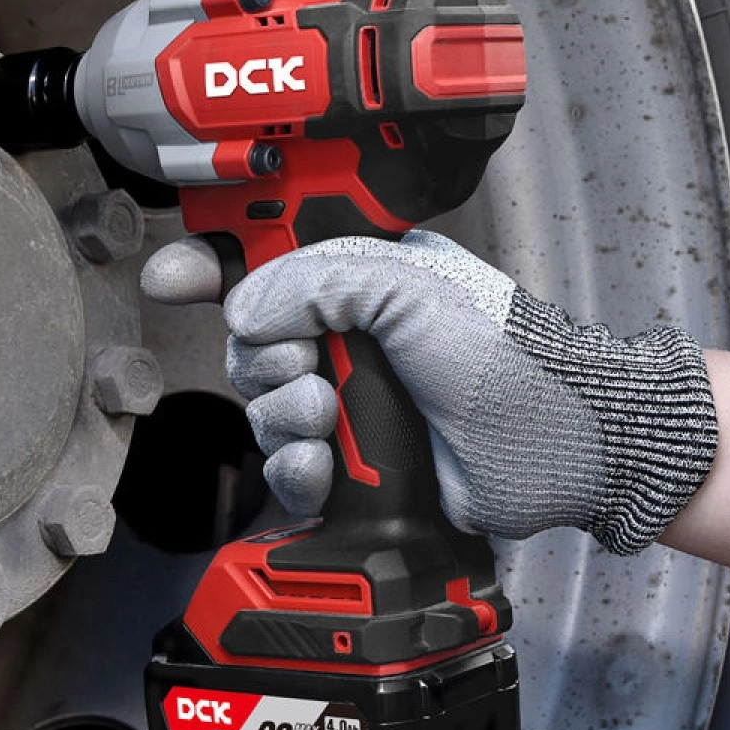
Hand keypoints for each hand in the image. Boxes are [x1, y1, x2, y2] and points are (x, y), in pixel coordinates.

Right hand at [142, 230, 717, 554]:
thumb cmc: (506, 356)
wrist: (555, 447)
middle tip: (309, 368)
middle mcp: (350, 334)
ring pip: (263, 407)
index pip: (267, 260)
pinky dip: (296, 468)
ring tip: (329, 419)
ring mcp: (352, 397)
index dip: (213, 267)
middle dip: (267, 362)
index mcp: (361, 276)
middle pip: (252, 343)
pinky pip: (288, 464)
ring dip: (283, 418)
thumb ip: (318, 279)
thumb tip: (245, 308)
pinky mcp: (354, 458)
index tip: (174, 280)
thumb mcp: (410, 287)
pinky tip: (324, 466)